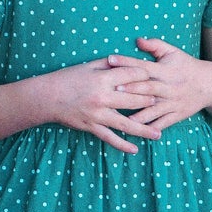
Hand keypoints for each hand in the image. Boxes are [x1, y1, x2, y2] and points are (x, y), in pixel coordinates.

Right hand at [45, 57, 160, 151]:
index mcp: (103, 78)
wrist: (48, 96)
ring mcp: (98, 114)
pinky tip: (135, 149)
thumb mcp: (88, 65)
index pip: (131, 75)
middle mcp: (103, 96)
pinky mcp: (91, 126)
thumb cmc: (68, 78)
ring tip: (158, 134)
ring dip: (144, 129)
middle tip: (163, 102)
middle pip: (134, 99)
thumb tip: (127, 62)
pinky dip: (122, 144)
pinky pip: (110, 138)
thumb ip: (109, 64)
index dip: (145, 75)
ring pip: (126, 123)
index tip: (154, 77)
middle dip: (150, 100)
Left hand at [101, 39, 211, 133]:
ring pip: (153, 109)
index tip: (110, 60)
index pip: (143, 65)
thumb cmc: (186, 66)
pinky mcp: (176, 115)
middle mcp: (168, 87)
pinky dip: (150, 128)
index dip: (126, 62)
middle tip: (111, 89)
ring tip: (120, 117)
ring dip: (137, 112)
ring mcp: (173, 103)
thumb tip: (137, 39)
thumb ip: (155, 45)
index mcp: (166, 70)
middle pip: (147, 88)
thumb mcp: (173, 52)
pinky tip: (137, 131)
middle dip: (130, 89)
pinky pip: (162, 123)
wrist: (209, 85)